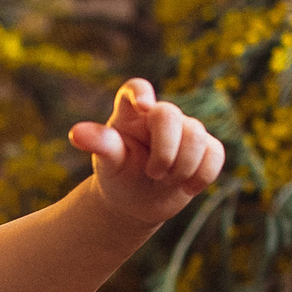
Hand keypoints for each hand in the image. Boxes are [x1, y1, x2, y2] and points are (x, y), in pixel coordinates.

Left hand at [68, 79, 224, 227]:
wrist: (137, 203)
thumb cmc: (118, 176)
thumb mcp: (107, 163)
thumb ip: (99, 144)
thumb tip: (76, 133)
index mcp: (129, 113)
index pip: (135, 88)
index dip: (141, 92)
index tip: (143, 107)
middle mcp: (158, 116)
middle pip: (170, 115)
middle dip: (165, 150)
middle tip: (154, 173)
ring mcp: (185, 129)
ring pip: (197, 135)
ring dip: (182, 167)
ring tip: (166, 181)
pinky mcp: (205, 148)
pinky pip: (215, 153)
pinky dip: (202, 175)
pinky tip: (187, 188)